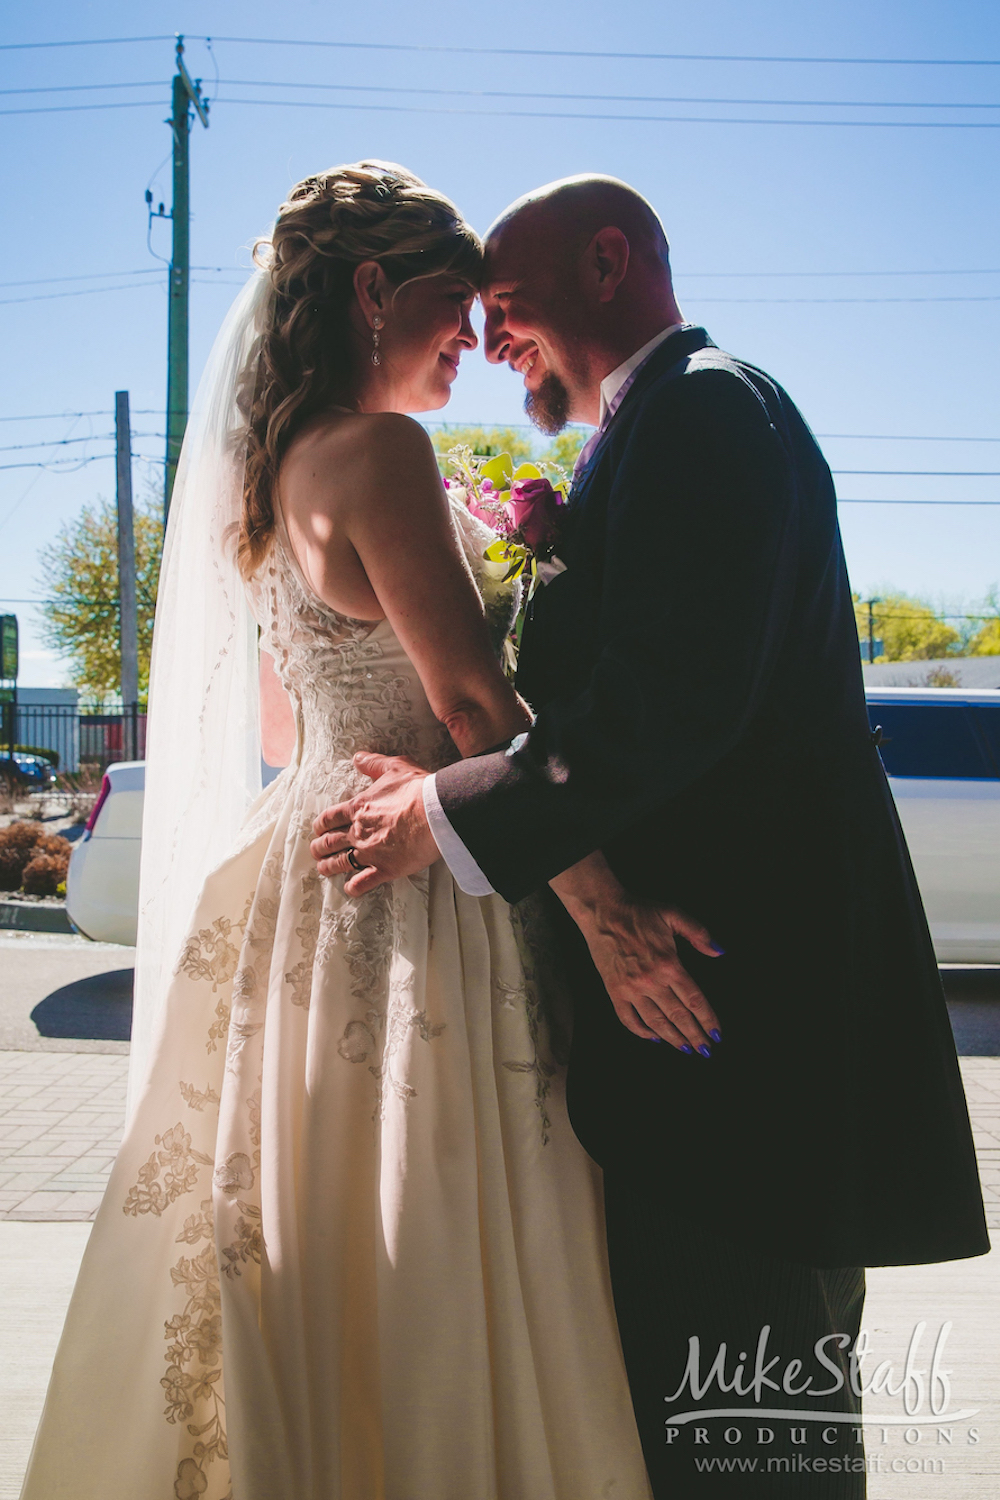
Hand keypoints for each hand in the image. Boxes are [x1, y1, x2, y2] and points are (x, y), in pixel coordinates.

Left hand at [310, 752, 440, 894]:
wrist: (436, 813)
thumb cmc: (417, 789)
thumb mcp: (395, 767)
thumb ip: (374, 763)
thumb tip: (358, 757)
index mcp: (358, 808)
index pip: (330, 818)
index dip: (320, 825)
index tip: (318, 829)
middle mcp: (358, 832)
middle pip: (329, 842)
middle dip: (319, 848)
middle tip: (316, 851)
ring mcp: (370, 852)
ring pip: (340, 863)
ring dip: (328, 867)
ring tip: (323, 870)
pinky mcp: (385, 869)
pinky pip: (362, 882)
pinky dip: (353, 887)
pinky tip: (350, 889)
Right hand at [549, 854, 722, 1053]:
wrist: (604, 912)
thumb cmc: (639, 912)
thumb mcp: (674, 914)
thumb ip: (699, 933)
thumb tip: (719, 951)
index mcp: (670, 964)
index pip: (694, 1000)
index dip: (708, 1020)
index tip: (717, 1034)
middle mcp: (652, 981)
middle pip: (678, 1016)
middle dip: (694, 1036)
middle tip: (705, 1050)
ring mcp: (631, 989)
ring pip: (655, 1022)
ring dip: (672, 1038)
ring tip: (684, 1049)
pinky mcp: (614, 991)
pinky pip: (628, 1019)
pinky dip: (640, 1032)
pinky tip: (652, 1037)